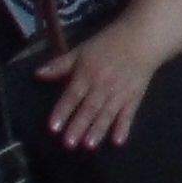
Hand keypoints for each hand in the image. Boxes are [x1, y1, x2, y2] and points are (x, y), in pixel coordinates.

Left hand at [31, 24, 170, 148]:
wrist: (143, 37)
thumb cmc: (109, 43)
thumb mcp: (82, 50)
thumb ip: (61, 64)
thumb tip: (37, 74)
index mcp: (88, 73)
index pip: (73, 95)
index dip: (63, 110)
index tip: (53, 127)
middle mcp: (103, 85)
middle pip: (89, 107)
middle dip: (79, 125)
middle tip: (69, 143)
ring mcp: (120, 92)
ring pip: (107, 113)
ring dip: (98, 129)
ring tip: (89, 145)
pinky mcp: (134, 97)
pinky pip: (129, 114)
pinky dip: (124, 127)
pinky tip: (118, 141)